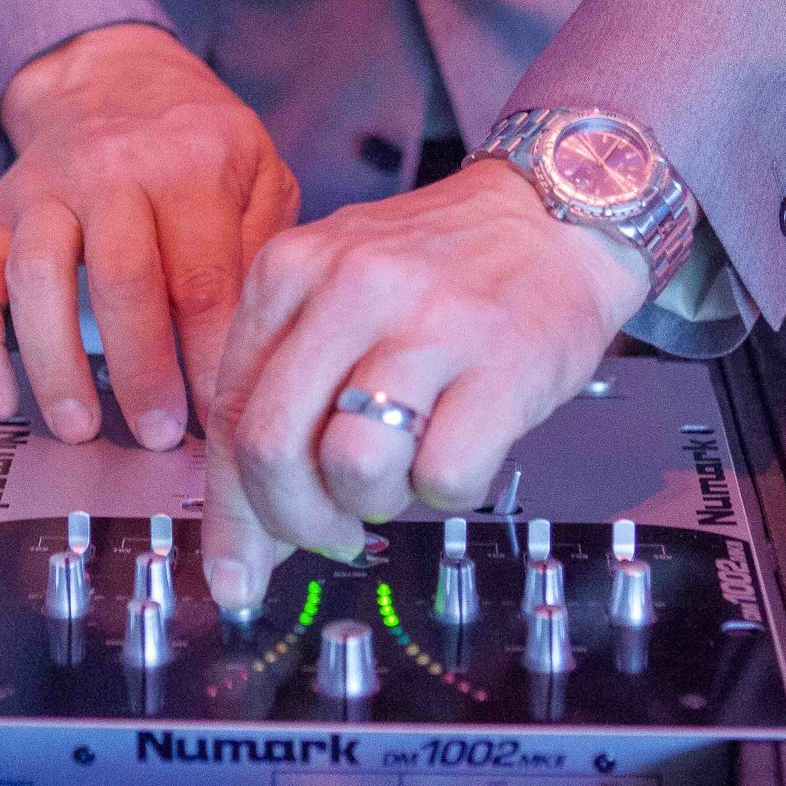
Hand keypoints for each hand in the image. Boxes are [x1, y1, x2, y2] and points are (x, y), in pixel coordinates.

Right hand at [0, 24, 299, 448]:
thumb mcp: (260, 170)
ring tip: (81, 428)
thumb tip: (257, 345)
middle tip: (159, 435)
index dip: (209, 358)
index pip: (202, 278)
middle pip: (120, 281)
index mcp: (188, 166)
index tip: (224, 416)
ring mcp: (43, 192)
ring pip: (36, 279)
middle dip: (140, 372)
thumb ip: (263, 248)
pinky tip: (0, 400)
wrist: (112, 76)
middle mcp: (109, 172)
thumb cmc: (196, 141)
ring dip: (54, 365)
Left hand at [199, 158, 650, 612]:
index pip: (230, 413)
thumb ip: (284, 391)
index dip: (231, 512)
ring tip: (403, 472)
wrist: (555, 215)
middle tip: (327, 534)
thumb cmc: (443, 270)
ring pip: (352, 466)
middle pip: (273, 448)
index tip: (236, 570)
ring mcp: (427, 322)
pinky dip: (445, 493)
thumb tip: (249, 526)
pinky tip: (459, 452)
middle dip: (293, 522)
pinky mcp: (502, 362)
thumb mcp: (337, 296)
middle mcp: (348, 286)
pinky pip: (443, 477)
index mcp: (290, 271)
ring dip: (372, 502)